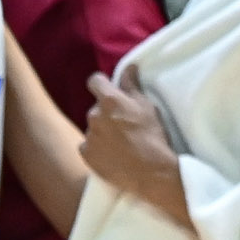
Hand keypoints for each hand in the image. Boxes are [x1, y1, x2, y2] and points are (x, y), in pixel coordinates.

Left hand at [81, 69, 190, 227]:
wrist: (151, 172)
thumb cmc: (153, 137)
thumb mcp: (148, 107)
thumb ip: (133, 86)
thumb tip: (129, 67)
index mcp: (109, 100)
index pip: (95, 81)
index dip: (102, 84)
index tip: (111, 90)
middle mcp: (93, 115)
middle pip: (97, 108)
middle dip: (107, 113)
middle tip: (125, 125)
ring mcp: (88, 135)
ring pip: (94, 128)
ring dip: (104, 132)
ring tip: (122, 144)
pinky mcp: (86, 154)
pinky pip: (89, 147)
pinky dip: (98, 149)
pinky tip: (114, 156)